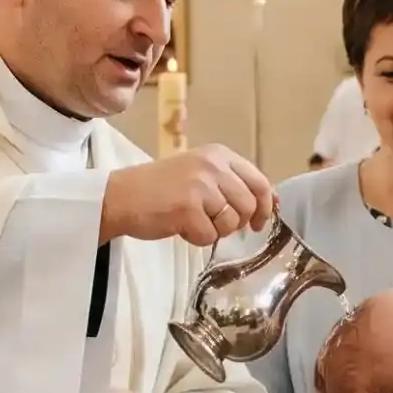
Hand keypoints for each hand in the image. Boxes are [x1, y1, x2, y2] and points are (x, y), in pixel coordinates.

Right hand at [99, 144, 274, 245]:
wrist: (120, 196)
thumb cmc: (160, 188)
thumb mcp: (200, 173)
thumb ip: (232, 183)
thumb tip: (272, 202)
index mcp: (219, 155)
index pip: (259, 182)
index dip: (264, 206)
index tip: (258, 221)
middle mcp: (213, 166)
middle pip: (248, 205)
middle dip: (237, 222)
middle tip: (215, 223)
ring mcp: (200, 187)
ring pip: (231, 223)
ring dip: (215, 230)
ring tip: (193, 221)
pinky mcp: (188, 209)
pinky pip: (209, 237)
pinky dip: (196, 238)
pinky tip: (180, 226)